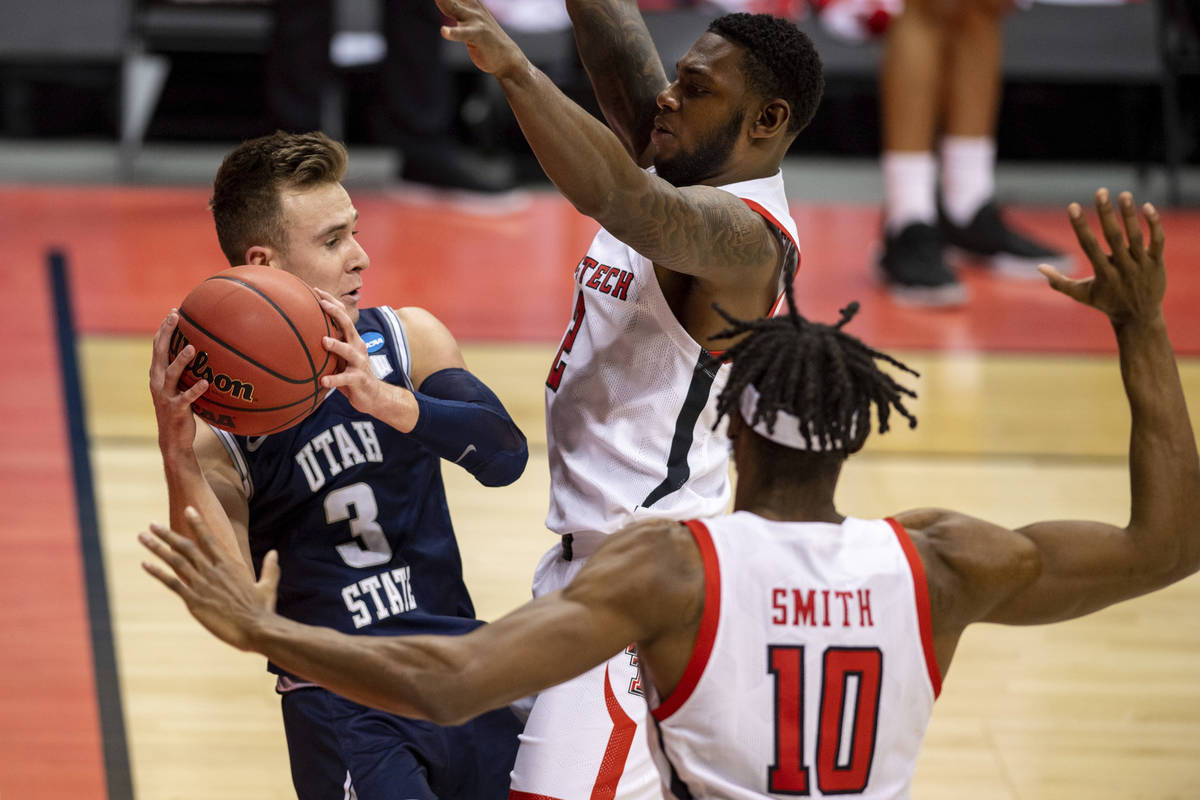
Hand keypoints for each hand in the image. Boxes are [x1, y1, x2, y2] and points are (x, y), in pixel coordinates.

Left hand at [140, 506, 278, 651]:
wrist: (255, 628)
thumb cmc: (262, 609)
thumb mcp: (268, 585)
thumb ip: (270, 567)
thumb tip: (274, 553)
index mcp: (229, 565)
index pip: (209, 539)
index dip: (197, 523)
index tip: (188, 510)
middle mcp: (213, 571)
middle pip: (186, 547)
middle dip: (167, 534)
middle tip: (152, 524)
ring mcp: (202, 585)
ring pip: (175, 561)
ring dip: (157, 548)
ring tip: (143, 537)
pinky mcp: (194, 601)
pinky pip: (172, 583)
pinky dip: (158, 572)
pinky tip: (145, 564)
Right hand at [149, 310, 206, 451]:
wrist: (173, 439)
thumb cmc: (181, 409)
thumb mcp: (182, 386)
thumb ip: (188, 370)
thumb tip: (209, 351)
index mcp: (158, 374)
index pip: (158, 346)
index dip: (164, 329)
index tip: (174, 311)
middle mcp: (158, 382)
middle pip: (159, 353)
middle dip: (166, 333)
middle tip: (176, 317)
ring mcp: (165, 396)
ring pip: (171, 374)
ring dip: (181, 360)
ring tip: (193, 348)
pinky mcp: (176, 410)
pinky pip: (186, 398)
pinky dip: (195, 390)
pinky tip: (205, 382)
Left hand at [311, 288, 414, 428]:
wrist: (373, 395)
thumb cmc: (351, 374)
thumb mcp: (340, 357)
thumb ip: (328, 346)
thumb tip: (300, 336)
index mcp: (352, 339)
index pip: (342, 315)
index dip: (331, 302)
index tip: (316, 290)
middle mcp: (357, 346)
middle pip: (348, 325)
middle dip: (335, 312)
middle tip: (321, 304)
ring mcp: (359, 362)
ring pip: (348, 351)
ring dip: (336, 345)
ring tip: (324, 341)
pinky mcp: (359, 379)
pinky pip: (346, 378)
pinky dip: (334, 379)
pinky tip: (323, 381)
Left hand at [435, 0, 525, 77]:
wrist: (507, 57)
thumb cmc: (484, 36)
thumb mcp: (468, 16)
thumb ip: (454, 6)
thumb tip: (442, 0)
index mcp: (468, 0)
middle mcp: (471, 5)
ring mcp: (475, 19)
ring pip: (453, 7)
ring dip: (443, 1)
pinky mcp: (478, 34)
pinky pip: (462, 33)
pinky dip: (453, 33)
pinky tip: (444, 32)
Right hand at [1039, 188, 1165, 327]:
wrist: (1140, 318)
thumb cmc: (1107, 303)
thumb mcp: (1082, 295)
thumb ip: (1060, 282)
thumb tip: (1039, 268)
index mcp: (1103, 274)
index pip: (1089, 246)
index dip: (1080, 226)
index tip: (1073, 207)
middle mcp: (1123, 268)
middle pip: (1114, 237)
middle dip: (1106, 214)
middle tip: (1100, 192)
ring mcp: (1142, 265)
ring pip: (1136, 237)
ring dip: (1130, 215)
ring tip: (1124, 194)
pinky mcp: (1157, 262)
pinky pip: (1157, 241)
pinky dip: (1154, 224)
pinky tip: (1147, 207)